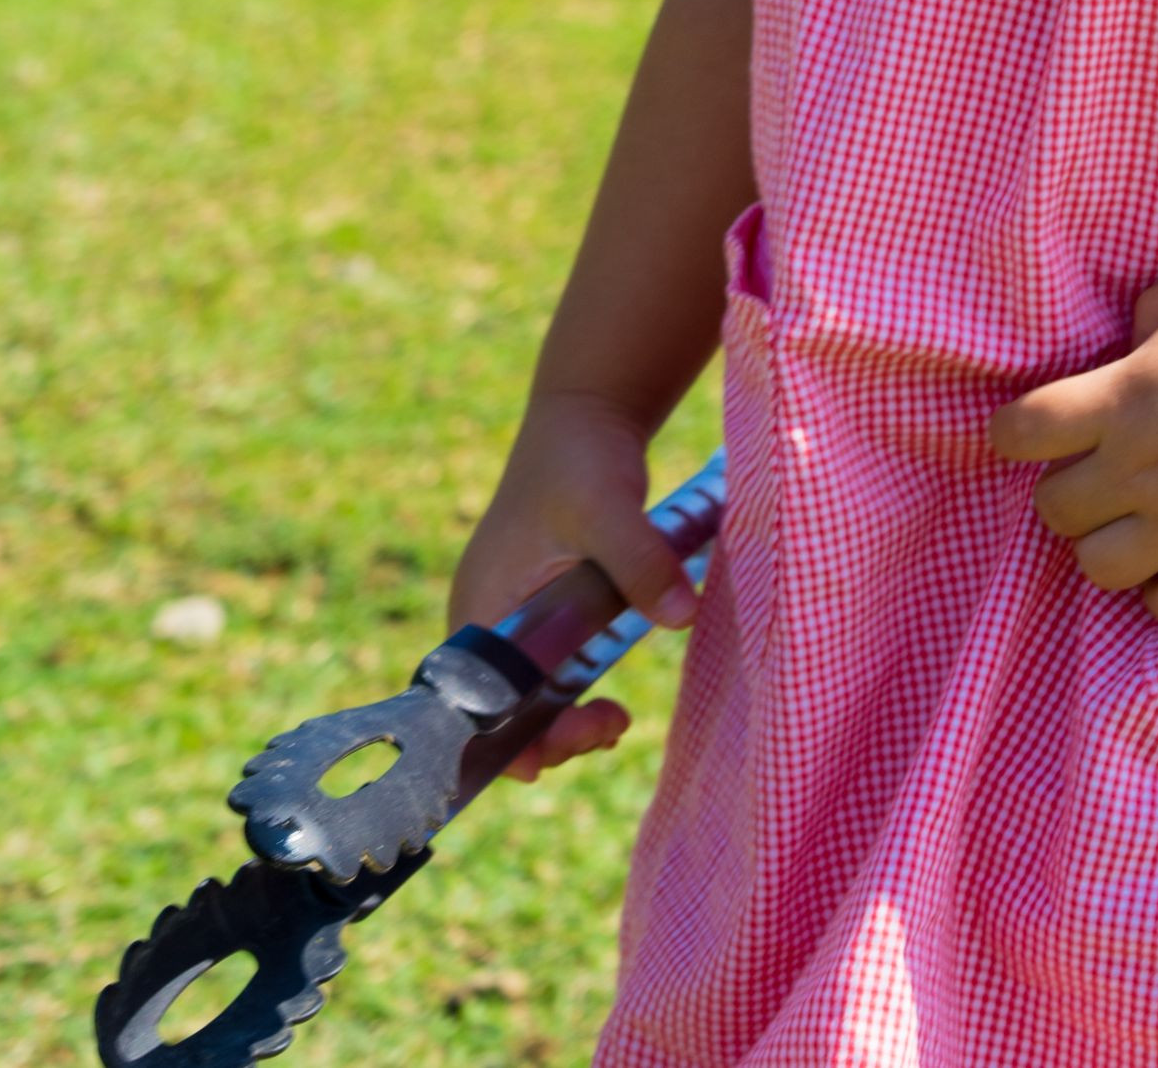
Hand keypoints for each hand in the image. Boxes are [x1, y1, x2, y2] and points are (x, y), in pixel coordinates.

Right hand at [448, 389, 699, 778]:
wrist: (586, 415)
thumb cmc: (581, 457)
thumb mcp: (609, 508)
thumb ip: (641, 562)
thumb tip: (683, 616)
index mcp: (479, 608)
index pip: (474, 704)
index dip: (511, 739)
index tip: (568, 743)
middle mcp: (486, 623)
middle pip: (500, 712)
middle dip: (552, 735)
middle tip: (612, 724)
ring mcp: (513, 619)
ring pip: (528, 699)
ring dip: (566, 720)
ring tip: (617, 721)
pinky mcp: (543, 613)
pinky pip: (549, 674)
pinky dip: (575, 695)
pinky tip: (611, 703)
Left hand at [988, 267, 1157, 625]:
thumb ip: (1141, 320)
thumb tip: (1121, 351)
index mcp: (1126, 397)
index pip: (1020, 433)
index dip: (1011, 433)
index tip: (1030, 430)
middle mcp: (1145, 468)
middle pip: (1052, 510)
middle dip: (1061, 491)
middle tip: (1093, 473)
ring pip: (1097, 569)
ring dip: (1104, 545)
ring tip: (1130, 522)